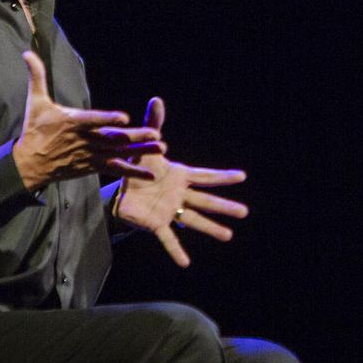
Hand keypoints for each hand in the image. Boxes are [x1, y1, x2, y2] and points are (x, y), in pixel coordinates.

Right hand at [13, 50, 164, 190]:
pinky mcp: (93, 166)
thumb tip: (27, 53)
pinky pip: (115, 169)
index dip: (108, 119)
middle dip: (135, 136)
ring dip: (140, 150)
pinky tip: (150, 174)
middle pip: (113, 138)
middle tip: (156, 133)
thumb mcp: (35, 102)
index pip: (93, 120)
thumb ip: (37, 76)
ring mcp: (91, 155)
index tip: (124, 118)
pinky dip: (132, 171)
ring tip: (161, 148)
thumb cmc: (34, 130)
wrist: (29, 164)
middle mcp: (84, 140)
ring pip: (118, 153)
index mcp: (72, 122)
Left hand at [111, 95, 248, 267]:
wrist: (118, 188)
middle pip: (205, 201)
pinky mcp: (155, 224)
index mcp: (180, 176)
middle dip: (224, 206)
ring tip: (228, 236)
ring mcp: (170, 211)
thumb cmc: (137, 166)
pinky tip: (186, 264)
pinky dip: (176, 251)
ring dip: (210, 228)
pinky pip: (167, 239)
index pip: (205, 176)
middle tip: (244, 212)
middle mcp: (179, 195)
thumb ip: (155, 124)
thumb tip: (157, 99)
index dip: (223, 177)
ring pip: (193, 221)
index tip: (242, 176)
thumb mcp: (146, 145)